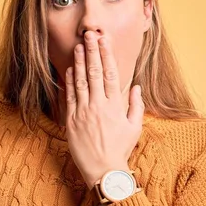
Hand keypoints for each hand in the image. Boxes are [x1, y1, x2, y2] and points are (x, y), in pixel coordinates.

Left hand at [65, 31, 143, 188]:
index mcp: (115, 106)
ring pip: (81, 82)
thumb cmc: (120, 149)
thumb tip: (136, 87)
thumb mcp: (134, 128)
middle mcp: (98, 105)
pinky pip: (69, 97)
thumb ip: (135, 106)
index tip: (104, 40)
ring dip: (80, 62)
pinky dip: (69, 81)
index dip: (106, 55)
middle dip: (92, 52)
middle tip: (89, 35)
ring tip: (79, 46)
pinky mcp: (71, 120)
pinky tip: (70, 69)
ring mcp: (83, 112)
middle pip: (95, 73)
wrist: (103, 170)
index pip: (110, 74)